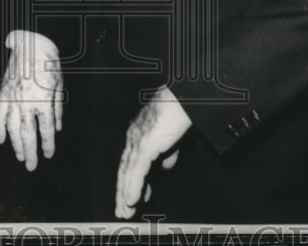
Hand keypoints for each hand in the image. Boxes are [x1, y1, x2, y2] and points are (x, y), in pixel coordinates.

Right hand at [0, 29, 63, 170]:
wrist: (32, 43)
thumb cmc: (49, 63)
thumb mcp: (60, 85)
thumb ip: (57, 108)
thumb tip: (57, 127)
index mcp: (43, 101)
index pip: (45, 130)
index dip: (47, 145)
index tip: (48, 155)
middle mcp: (26, 102)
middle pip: (27, 133)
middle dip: (30, 152)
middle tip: (31, 166)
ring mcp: (13, 98)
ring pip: (11, 127)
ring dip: (15, 144)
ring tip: (20, 156)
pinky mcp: (4, 92)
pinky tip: (1, 140)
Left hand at [114, 85, 190, 218]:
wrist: (185, 97)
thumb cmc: (180, 111)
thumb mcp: (173, 137)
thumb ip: (168, 152)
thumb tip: (166, 168)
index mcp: (139, 135)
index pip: (131, 163)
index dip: (131, 182)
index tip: (133, 199)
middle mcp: (134, 138)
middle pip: (125, 170)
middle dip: (123, 191)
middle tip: (122, 211)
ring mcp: (138, 140)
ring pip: (128, 173)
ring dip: (125, 194)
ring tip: (125, 211)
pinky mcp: (145, 143)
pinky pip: (136, 170)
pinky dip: (133, 187)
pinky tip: (132, 200)